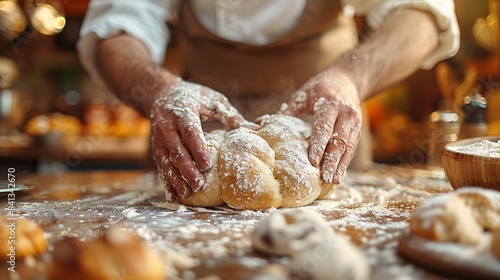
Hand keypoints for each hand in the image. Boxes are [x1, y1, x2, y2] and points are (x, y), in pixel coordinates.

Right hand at [151, 80, 251, 200]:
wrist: (160, 94)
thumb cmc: (192, 97)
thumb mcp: (210, 98)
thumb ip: (226, 112)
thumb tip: (244, 126)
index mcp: (182, 113)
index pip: (190, 132)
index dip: (198, 148)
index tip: (207, 163)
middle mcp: (167, 127)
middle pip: (177, 150)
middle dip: (187, 168)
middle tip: (199, 184)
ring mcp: (159, 140)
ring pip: (167, 162)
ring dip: (176, 178)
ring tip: (187, 193)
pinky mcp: (157, 149)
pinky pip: (161, 167)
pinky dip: (167, 182)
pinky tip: (173, 195)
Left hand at [279, 69, 362, 183]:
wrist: (348, 79)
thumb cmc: (321, 87)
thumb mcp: (304, 95)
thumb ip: (287, 111)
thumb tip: (260, 123)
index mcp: (331, 104)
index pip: (324, 128)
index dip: (318, 145)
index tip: (312, 162)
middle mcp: (346, 115)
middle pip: (339, 141)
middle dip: (332, 161)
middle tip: (325, 179)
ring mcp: (354, 124)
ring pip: (348, 148)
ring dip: (341, 166)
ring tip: (333, 181)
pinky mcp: (357, 131)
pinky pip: (351, 149)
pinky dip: (344, 163)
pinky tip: (338, 175)